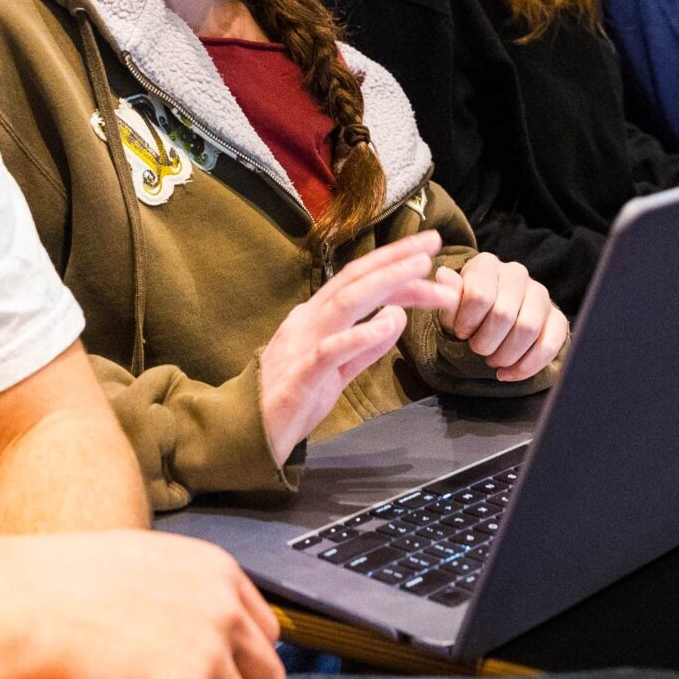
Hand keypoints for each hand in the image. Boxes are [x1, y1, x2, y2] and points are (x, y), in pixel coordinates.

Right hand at [258, 232, 452, 464]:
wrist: (246, 435)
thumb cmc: (291, 401)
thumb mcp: (337, 370)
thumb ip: (366, 347)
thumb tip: (396, 315)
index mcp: (314, 318)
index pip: (356, 280)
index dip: (391, 261)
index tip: (426, 249)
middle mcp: (307, 322)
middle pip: (354, 280)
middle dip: (395, 260)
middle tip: (432, 243)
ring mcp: (301, 346)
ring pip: (345, 303)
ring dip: (385, 282)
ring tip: (420, 268)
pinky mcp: (300, 378)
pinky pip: (330, 350)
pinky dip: (361, 333)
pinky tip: (389, 321)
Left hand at [432, 252, 566, 380]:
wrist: (491, 321)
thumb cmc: (467, 313)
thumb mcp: (451, 306)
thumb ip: (449, 295)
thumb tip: (444, 275)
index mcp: (487, 264)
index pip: (479, 296)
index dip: (466, 323)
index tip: (461, 333)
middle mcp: (516, 273)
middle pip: (503, 314)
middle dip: (485, 342)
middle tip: (478, 350)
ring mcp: (540, 294)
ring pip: (528, 329)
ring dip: (506, 354)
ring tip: (493, 360)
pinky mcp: (556, 317)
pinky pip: (549, 344)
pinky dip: (527, 366)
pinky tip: (508, 373)